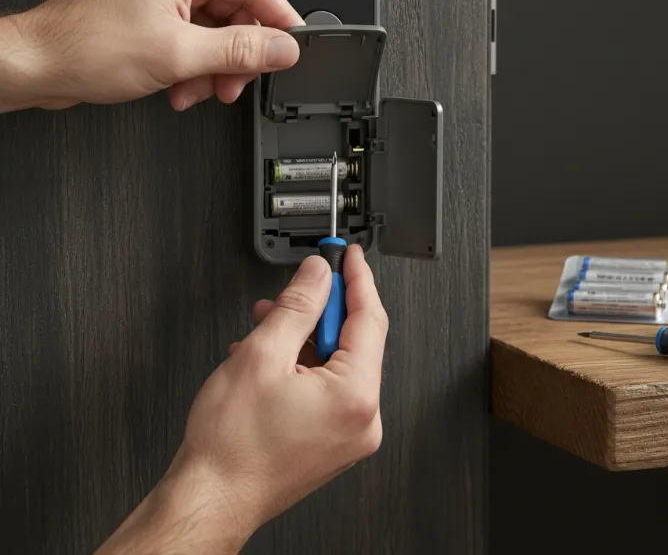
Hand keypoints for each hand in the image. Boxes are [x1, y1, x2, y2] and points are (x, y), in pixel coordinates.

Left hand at [0, 0, 302, 112]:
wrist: (38, 65)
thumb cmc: (87, 46)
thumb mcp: (181, 53)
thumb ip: (241, 50)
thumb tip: (282, 48)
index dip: (279, 20)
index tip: (291, 48)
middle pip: (236, 12)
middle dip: (237, 55)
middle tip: (237, 82)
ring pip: (215, 31)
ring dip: (214, 67)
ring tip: (200, 90)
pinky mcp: (151, 14)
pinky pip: (193, 39)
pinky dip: (194, 67)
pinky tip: (182, 88)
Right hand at [96, 245, 387, 553]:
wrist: (210, 500)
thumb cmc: (230, 447)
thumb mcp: (262, 354)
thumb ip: (297, 305)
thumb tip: (318, 275)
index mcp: (355, 396)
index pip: (369, 318)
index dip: (356, 279)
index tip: (349, 255)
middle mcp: (363, 419)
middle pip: (355, 340)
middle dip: (321, 310)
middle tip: (297, 289)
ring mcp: (349, 434)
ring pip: (337, 363)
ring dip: (305, 337)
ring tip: (269, 326)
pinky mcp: (332, 441)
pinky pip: (328, 388)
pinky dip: (303, 365)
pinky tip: (270, 357)